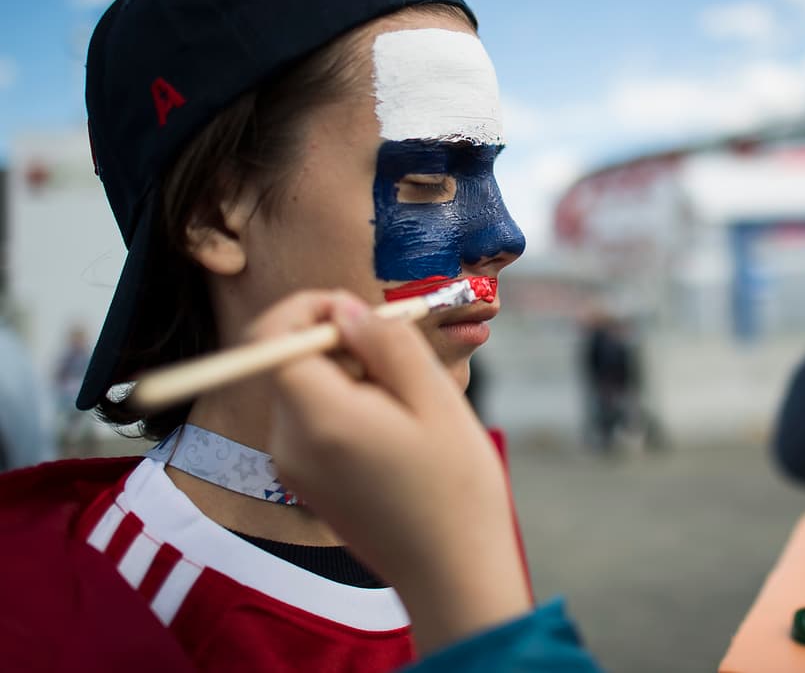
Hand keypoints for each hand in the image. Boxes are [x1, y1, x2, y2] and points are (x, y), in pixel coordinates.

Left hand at [251, 291, 530, 653]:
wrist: (453, 574)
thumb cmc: (455, 487)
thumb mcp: (435, 398)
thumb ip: (384, 344)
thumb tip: (343, 309)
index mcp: (319, 418)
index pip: (272, 337)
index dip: (306, 306)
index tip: (357, 307)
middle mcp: (290, 442)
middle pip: (288, 360)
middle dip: (338, 341)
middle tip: (401, 355)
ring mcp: (293, 467)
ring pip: (303, 388)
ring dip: (347, 374)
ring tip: (408, 401)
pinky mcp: (306, 482)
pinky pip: (311, 420)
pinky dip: (345, 404)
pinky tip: (396, 428)